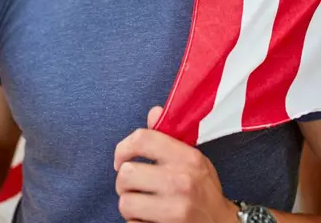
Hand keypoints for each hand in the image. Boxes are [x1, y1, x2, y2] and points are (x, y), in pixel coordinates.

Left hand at [114, 106, 237, 222]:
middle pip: (127, 174)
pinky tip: (148, 218)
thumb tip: (153, 112)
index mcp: (186, 157)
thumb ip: (169, 136)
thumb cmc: (203, 188)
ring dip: (129, 205)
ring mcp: (174, 210)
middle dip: (124, 182)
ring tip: (140, 203)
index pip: (142, 139)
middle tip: (132, 186)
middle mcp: (180, 181)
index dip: (123, 148)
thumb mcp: (193, 157)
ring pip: (125, 203)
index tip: (121, 159)